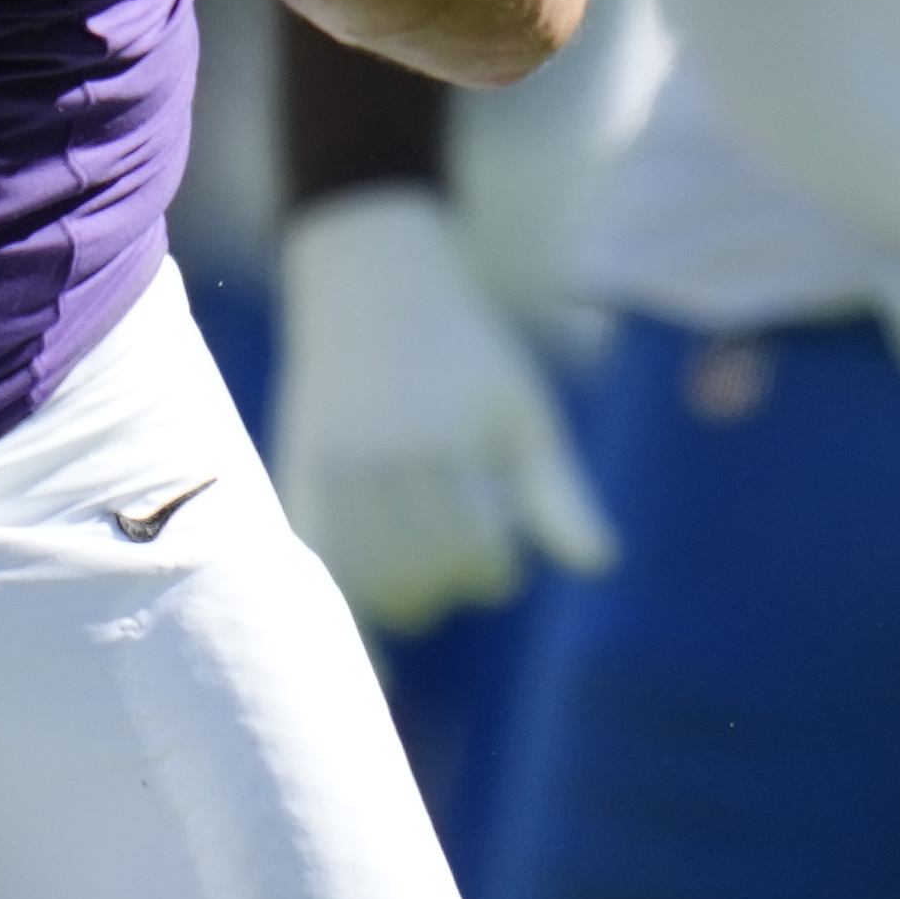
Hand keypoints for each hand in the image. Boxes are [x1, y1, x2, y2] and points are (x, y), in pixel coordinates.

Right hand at [268, 182, 610, 628]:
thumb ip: (560, 493)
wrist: (371, 293)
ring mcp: (330, 473)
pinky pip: (321, 567)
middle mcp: (380, 462)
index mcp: (444, 444)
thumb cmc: (466, 356)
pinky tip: (376, 606)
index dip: (495, 572)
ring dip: (400, 596)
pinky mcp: (297, 480)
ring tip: (421, 574)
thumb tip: (602, 565)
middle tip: (462, 563)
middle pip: (418, 577)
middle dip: (449, 584)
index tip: (502, 560)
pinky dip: (351, 596)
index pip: (474, 554)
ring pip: (366, 583)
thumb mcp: (523, 413)